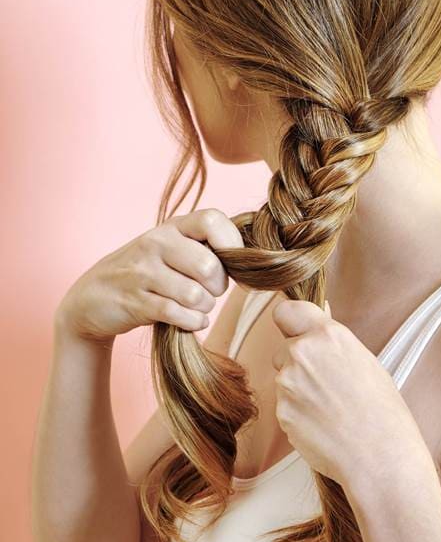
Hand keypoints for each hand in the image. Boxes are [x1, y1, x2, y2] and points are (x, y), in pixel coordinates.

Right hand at [54, 208, 242, 341]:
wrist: (93, 297)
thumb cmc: (146, 273)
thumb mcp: (170, 250)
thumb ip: (203, 247)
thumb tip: (247, 258)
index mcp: (171, 227)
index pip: (212, 219)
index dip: (231, 242)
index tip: (231, 262)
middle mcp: (156, 243)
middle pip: (209, 265)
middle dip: (218, 286)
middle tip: (209, 292)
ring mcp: (143, 272)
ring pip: (196, 295)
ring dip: (204, 308)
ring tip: (196, 307)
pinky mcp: (135, 301)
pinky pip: (178, 314)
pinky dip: (192, 322)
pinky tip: (189, 320)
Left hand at [271, 298, 431, 490]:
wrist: (380, 458)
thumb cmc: (382, 411)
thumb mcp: (364, 361)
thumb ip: (332, 344)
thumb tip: (314, 329)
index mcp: (328, 334)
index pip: (286, 311)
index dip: (290, 324)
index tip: (296, 333)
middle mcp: (302, 352)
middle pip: (283, 350)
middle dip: (296, 364)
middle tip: (325, 385)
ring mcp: (288, 383)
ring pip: (283, 379)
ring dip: (297, 390)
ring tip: (330, 410)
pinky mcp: (281, 412)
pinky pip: (284, 406)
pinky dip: (298, 414)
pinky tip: (323, 426)